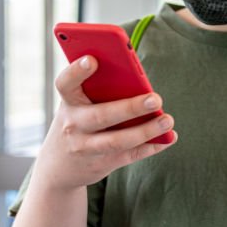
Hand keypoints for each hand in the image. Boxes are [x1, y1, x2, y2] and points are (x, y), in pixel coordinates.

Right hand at [34, 55, 176, 191]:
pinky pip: (130, 155)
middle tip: (156, 99)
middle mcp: (73, 125)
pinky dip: (151, 146)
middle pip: (101, 115)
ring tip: (168, 120)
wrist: (58, 166)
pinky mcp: (102, 163)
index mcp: (69, 102)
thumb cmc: (78, 121)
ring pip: (117, 140)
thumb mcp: (78, 105)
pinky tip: (168, 137)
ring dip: (146, 131)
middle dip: (130, 108)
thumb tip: (137, 79)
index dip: (76, 71)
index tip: (92, 59)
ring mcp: (86, 147)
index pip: (65, 84)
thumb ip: (99, 89)